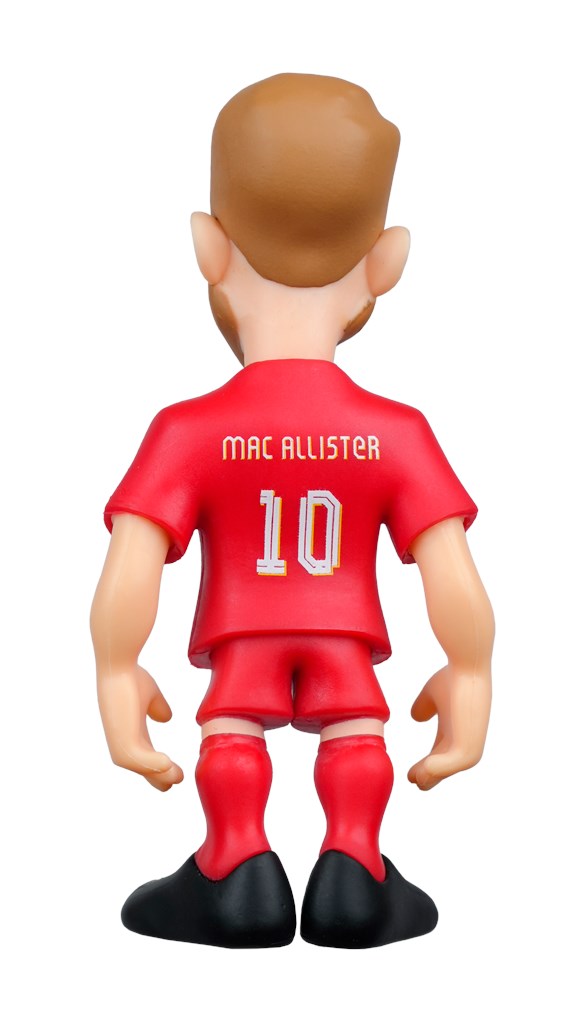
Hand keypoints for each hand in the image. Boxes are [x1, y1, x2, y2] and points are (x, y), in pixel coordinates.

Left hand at [97, 665, 183, 790]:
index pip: (144, 755)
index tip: (175, 772)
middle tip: (179, 779)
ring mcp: (120, 740)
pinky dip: (153, 765)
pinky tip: (169, 765)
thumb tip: (165, 718)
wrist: (117, 664)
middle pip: (142, 766)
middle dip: (159, 776)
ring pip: (142, 767)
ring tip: (179, 777)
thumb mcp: (150, 695)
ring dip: (161, 774)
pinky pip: (139, 759)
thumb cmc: (130, 676)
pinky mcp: (121, 738)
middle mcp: (122, 740)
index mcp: (130, 731)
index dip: (159, 765)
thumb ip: (157, 708)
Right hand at [407, 664, 490, 790]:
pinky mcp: (469, 747)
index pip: (441, 756)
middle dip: (428, 775)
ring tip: (414, 779)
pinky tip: (418, 776)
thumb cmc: (453, 676)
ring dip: (429, 776)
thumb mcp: (432, 694)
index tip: (411, 774)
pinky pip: (448, 766)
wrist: (467, 666)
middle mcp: (466, 743)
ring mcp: (470, 746)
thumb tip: (417, 717)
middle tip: (412, 780)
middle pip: (443, 767)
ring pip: (445, 770)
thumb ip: (424, 706)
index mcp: (458, 733)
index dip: (426, 766)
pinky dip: (433, 772)